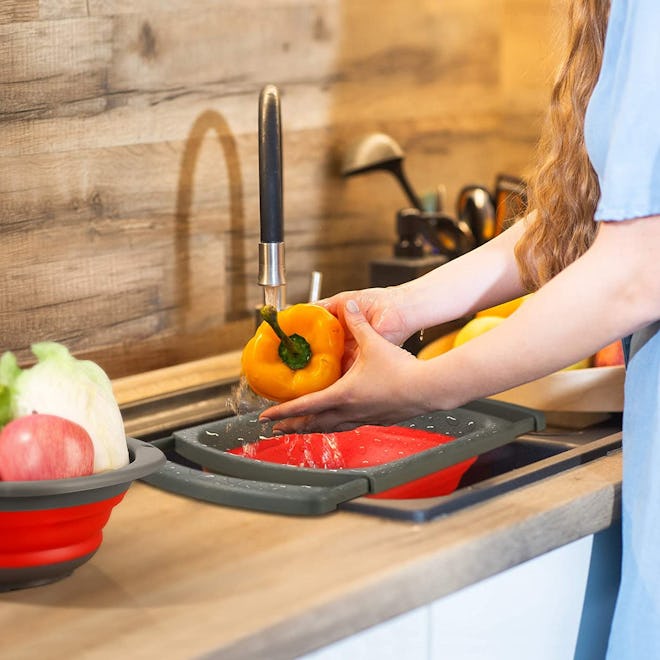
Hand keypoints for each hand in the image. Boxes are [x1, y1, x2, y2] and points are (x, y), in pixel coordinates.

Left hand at [260, 299, 433, 432]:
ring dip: (311, 428)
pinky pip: (348, 426)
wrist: (428, 390)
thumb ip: (358, 325)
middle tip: (275, 428)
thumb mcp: (374, 343)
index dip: (282, 411)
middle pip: (312, 423)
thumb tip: (348, 305)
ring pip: (330, 428)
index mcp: (342, 394)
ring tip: (300, 429)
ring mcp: (362, 418)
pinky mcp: (376, 420)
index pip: (304, 406)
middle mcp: (349, 411)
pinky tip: (337, 422)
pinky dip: (334, 426)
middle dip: (292, 426)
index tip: (265, 416)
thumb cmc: (401, 371)